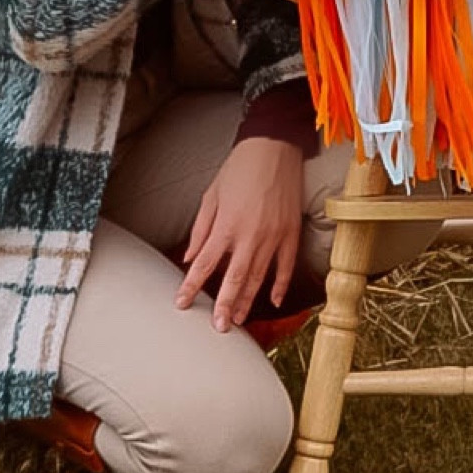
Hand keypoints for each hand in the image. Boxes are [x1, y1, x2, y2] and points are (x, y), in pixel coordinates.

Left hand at [175, 136, 304, 331]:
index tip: (181, 304)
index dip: (191, 286)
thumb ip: (201, 228)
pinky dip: (281, 284)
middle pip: (234, 279)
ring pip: (259, 277)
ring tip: (238, 319)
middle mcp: (250, 234)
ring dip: (248, 300)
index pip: (205, 264)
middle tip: (218, 327)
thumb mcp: (212, 194)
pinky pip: (286, 265)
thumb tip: (190, 256)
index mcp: (227, 225)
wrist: (275, 145)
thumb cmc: (240, 167)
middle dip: (224, 306)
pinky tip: (274, 300)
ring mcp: (274, 235)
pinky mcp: (291, 231)